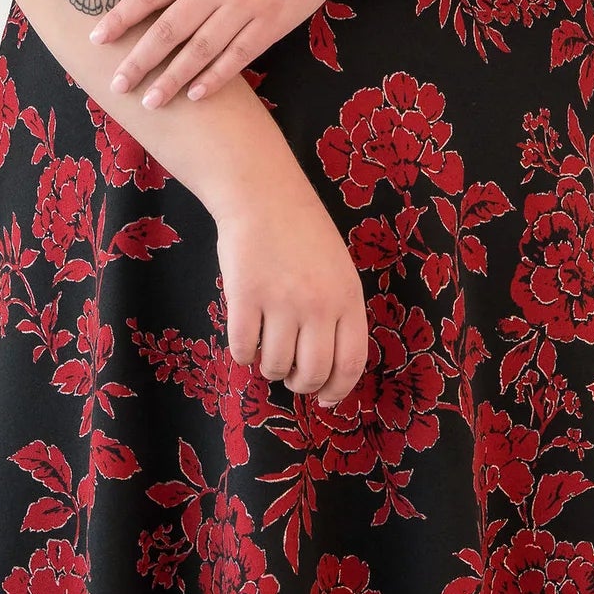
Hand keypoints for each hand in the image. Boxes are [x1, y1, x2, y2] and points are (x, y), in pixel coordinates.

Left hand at [86, 0, 343, 108]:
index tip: (96, 40)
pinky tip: (195, 95)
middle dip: (140, 59)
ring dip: (173, 78)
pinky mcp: (272, 24)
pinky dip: (215, 78)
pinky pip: (238, 56)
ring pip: (201, 50)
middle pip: (169, 28)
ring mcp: (245, 7)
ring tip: (151, 101)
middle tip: (117, 85)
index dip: (121, 18)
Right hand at [216, 177, 368, 409]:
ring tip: (268, 349)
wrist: (263, 195)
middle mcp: (318, 304)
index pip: (350, 363)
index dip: (337, 390)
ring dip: (270, 368)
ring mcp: (281, 301)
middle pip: (312, 372)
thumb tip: (331, 368)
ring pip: (276, 365)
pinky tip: (246, 338)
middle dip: (300, 385)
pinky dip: (244, 354)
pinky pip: (244, 349)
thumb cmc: (303, 232)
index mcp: (348, 297)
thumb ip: (339, 312)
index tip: (325, 398)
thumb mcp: (339, 269)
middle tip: (291, 377)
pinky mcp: (245, 297)